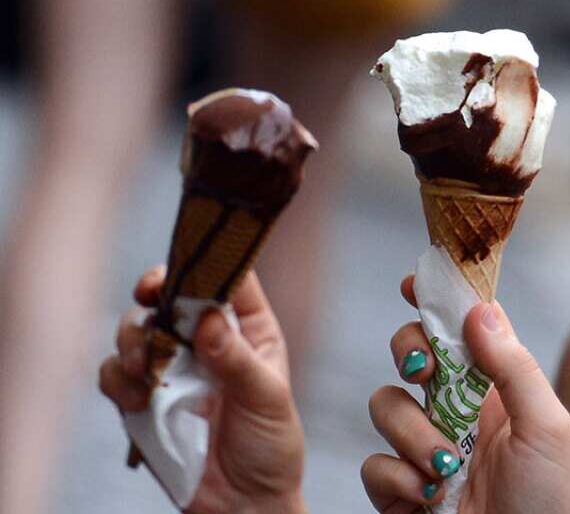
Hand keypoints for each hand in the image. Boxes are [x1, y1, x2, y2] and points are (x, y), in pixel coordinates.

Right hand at [99, 267, 305, 513]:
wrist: (243, 503)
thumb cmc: (271, 446)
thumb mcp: (267, 399)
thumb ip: (236, 360)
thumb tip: (206, 320)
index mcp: (249, 329)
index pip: (226, 279)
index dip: (201, 263)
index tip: (180, 266)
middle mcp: (208, 340)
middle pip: (169, 295)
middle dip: (152, 293)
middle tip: (146, 300)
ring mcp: (173, 367)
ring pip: (135, 330)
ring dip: (132, 342)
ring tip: (146, 371)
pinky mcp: (143, 397)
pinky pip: (115, 373)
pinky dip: (118, 381)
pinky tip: (139, 400)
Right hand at [361, 275, 569, 513]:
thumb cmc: (549, 504)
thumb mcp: (547, 428)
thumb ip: (514, 366)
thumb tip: (479, 308)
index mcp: (500, 388)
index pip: (466, 328)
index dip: (439, 299)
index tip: (414, 282)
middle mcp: (460, 411)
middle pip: (413, 352)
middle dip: (410, 351)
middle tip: (425, 369)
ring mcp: (426, 449)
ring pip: (385, 405)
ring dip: (414, 434)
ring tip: (448, 468)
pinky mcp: (400, 491)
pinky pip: (374, 464)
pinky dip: (399, 479)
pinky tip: (430, 498)